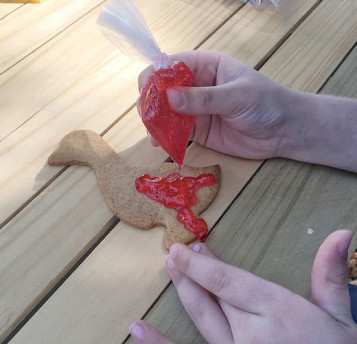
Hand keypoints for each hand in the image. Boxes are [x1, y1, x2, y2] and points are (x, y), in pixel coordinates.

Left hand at [130, 230, 356, 343]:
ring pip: (201, 319)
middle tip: (179, 252)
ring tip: (169, 269)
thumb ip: (331, 273)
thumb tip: (343, 231)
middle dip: (194, 270)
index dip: (204, 262)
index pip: (229, 281)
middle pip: (214, 295)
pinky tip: (136, 331)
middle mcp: (252, 336)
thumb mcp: (339, 315)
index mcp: (279, 312)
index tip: (187, 246)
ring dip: (182, 290)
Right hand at [138, 50, 356, 171]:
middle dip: (152, 102)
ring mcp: (196, 110)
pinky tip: (160, 144)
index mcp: (207, 66)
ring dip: (156, 122)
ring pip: (167, 113)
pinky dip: (166, 137)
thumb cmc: (266, 104)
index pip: (173, 65)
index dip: (156, 76)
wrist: (284, 132)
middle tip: (148, 117)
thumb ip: (204, 98)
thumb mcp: (236, 96)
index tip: (147, 91)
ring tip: (152, 135)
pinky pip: (177, 132)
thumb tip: (170, 97)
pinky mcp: (199, 131)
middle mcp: (197, 86)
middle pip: (164, 90)